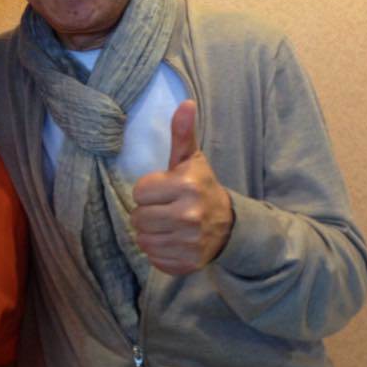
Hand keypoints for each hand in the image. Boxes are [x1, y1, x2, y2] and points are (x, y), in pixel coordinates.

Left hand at [130, 100, 232, 274]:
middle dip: (147, 212)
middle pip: (138, 217)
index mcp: (186, 186)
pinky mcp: (187, 263)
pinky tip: (173, 240)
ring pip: (143, 239)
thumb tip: (185, 103)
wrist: (228, 225)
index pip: (140, 192)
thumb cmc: (201, 187)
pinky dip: (159, 251)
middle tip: (165, 208)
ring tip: (167, 224)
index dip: (149, 190)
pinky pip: (154, 259)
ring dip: (150, 233)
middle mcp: (188, 216)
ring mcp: (189, 243)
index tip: (165, 190)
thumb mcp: (191, 159)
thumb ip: (182, 133)